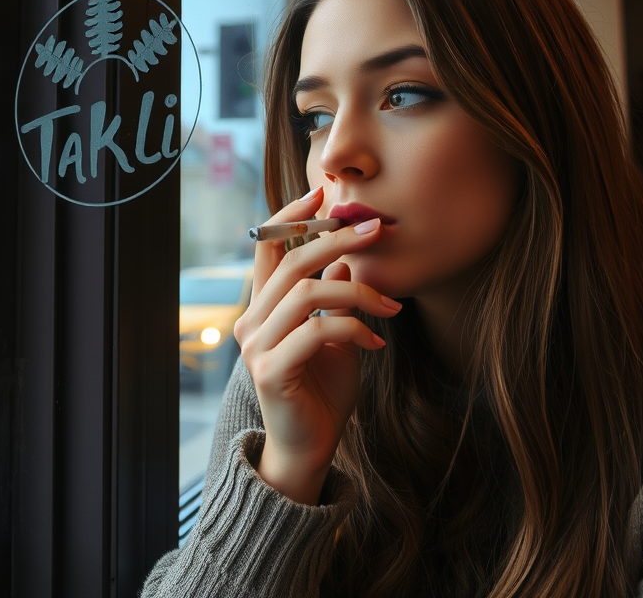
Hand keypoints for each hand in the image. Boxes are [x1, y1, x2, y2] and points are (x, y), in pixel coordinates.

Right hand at [233, 186, 400, 504]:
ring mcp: (256, 346)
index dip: (292, 215)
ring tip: (390, 305)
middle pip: (291, 261)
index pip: (266, 245)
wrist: (310, 447)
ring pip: (306, 293)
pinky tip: (377, 343)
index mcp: (262, 307)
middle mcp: (251, 321)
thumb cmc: (322, 390)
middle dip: (337, 239)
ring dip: (356, 291)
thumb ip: (333, 297)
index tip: (324, 194)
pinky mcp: (271, 371)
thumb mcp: (334, 334)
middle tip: (378, 229)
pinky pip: (316, 332)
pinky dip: (352, 330)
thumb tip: (346, 255)